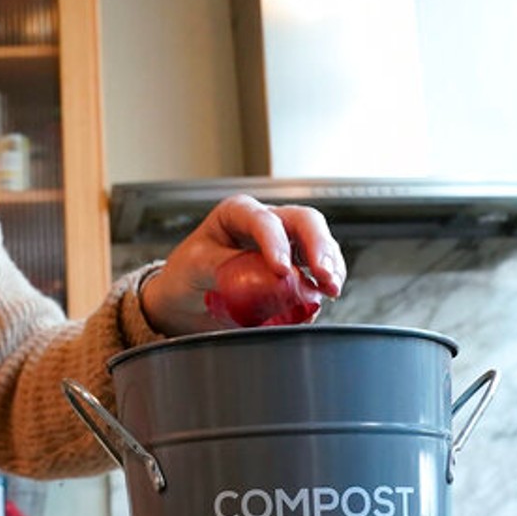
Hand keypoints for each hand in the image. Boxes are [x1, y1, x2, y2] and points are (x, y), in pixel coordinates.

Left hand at [140, 195, 345, 335]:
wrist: (186, 302)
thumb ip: (226, 266)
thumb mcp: (194, 266)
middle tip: (324, 275)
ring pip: (319, 243)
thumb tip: (264, 278)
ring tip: (331, 289)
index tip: (280, 270)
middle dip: (318, 246)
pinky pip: (318, 270)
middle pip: (303, 222)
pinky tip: (325, 297)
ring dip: (331, 265)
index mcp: (237, 213)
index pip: (263, 220)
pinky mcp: (294, 270)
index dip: (275, 243)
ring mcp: (284, 245)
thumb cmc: (185, 276)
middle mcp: (265, 223)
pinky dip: (326, 283)